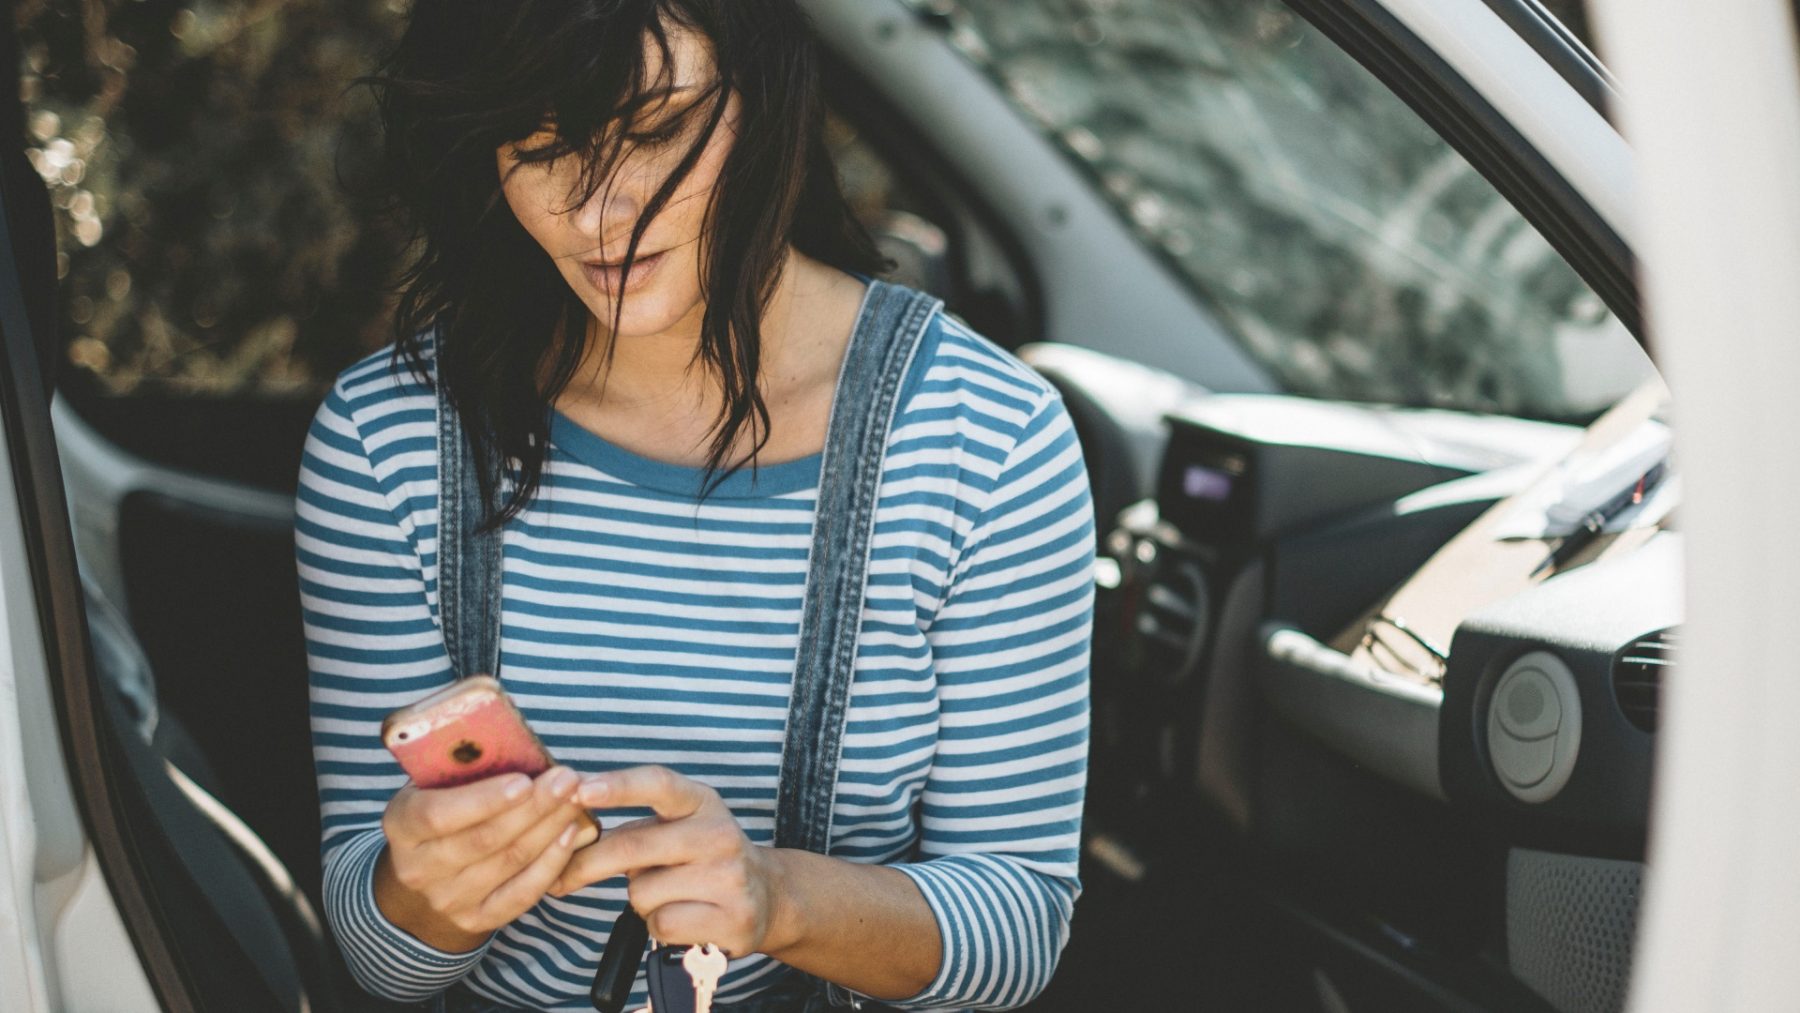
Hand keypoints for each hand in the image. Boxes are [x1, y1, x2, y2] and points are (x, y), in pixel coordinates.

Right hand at [374, 766, 592, 951]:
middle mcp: (418, 868)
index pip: (438, 814)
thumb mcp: (435, 783)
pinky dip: (552, 862)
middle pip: (484, 839)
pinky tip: (570, 834)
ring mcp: (447, 899)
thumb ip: (464, 766)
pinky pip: (523, 893)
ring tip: (576, 799)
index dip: (483, 799)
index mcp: (402, 824)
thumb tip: (515, 741)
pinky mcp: (477, 919)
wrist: (427, 871)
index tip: (524, 780)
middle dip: (533, 807)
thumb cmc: (443, 808)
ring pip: (509, 862)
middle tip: (567, 780)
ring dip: (549, 828)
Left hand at [550, 764, 788, 958]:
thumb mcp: (678, 829)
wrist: (766, 896)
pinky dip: (659, 926)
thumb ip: (632, 830)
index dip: (617, 785)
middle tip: (561, 879)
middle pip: (634, 846)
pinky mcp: (732, 918)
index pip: (658, 783)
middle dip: (587, 865)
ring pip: (643, 893)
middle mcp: (719, 833)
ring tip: (668, 896)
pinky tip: (683, 918)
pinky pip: (661, 924)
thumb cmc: (701, 860)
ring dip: (640, 901)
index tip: (579, 789)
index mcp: (702, 801)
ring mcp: (729, 876)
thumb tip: (565, 837)